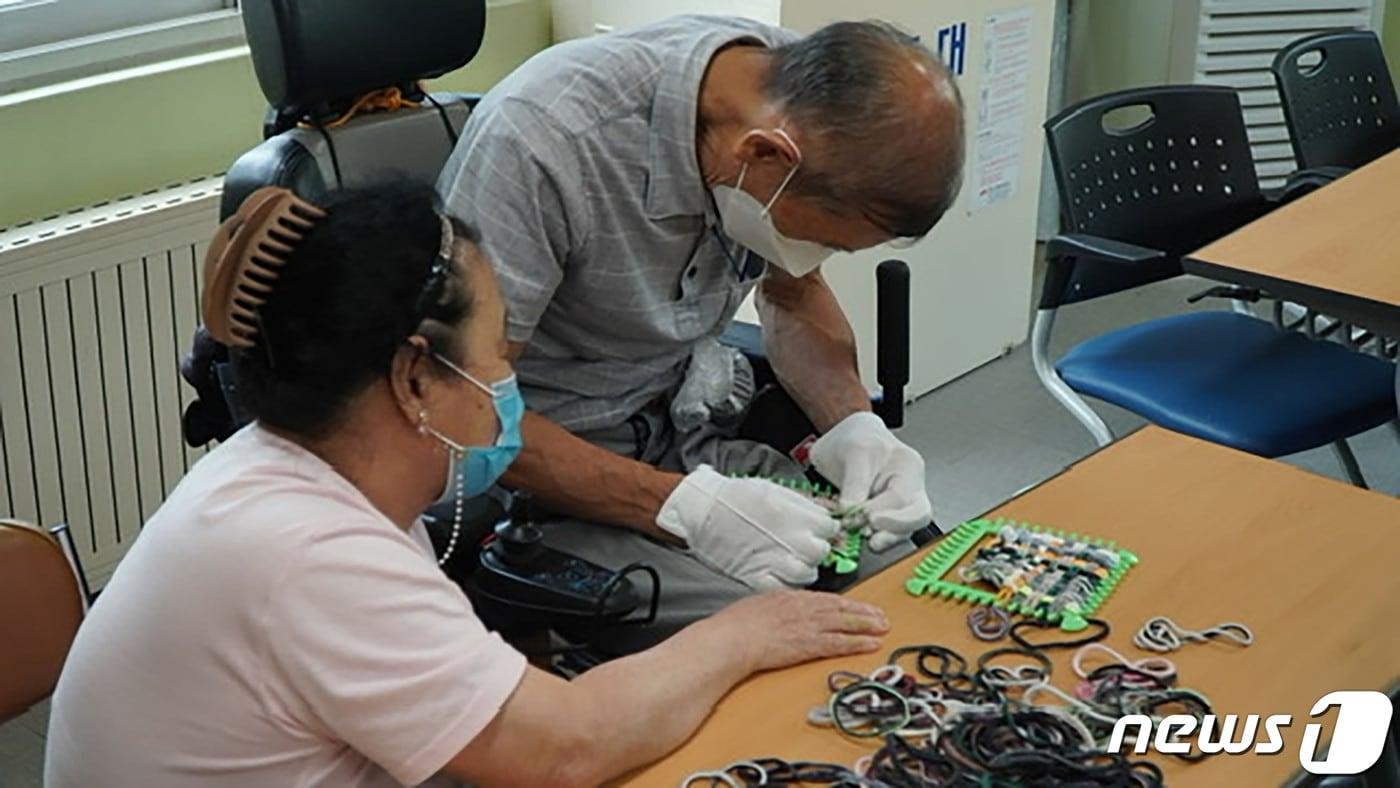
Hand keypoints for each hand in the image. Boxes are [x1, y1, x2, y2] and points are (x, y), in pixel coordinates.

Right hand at [655, 465, 838, 588]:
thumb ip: (804, 504)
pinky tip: (779, 574)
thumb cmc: (736, 497)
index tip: (820, 529)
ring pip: (807, 575)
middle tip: (804, 545)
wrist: (703, 509)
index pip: (831, 528)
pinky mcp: (758, 576)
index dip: (825, 529)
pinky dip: (784, 583)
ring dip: (804, 569)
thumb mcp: (776, 491)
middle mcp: (794, 540)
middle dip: (816, 549)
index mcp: (800, 516)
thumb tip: (825, 511)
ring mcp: (777, 561)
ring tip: (793, 562)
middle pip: (821, 553)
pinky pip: (782, 588)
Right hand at [712, 590, 888, 672]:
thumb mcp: (757, 607)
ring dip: (867, 625)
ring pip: (846, 623)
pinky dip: (858, 643)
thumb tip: (776, 610)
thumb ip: (773, 608)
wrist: (733, 638)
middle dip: (862, 611)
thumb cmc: (736, 625)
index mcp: (790, 597)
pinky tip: (871, 644)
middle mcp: (804, 607)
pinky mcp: (811, 644)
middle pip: (840, 607)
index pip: (824, 599)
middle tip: (880, 615)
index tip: (856, 605)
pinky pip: (841, 642)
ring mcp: (809, 625)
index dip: (844, 603)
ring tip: (883, 627)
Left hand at [809, 411, 931, 551]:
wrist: (850, 439)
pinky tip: (865, 540)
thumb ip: (853, 482)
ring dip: (886, 538)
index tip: (859, 514)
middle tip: (868, 532)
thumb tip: (849, 511)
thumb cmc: (856, 440)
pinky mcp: (891, 517)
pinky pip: (892, 533)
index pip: (901, 494)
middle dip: (893, 528)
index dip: (880, 509)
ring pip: (907, 528)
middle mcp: (911, 485)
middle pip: (917, 515)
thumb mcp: (852, 452)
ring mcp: (904, 503)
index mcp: (908, 464)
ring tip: (866, 540)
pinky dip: (880, 539)